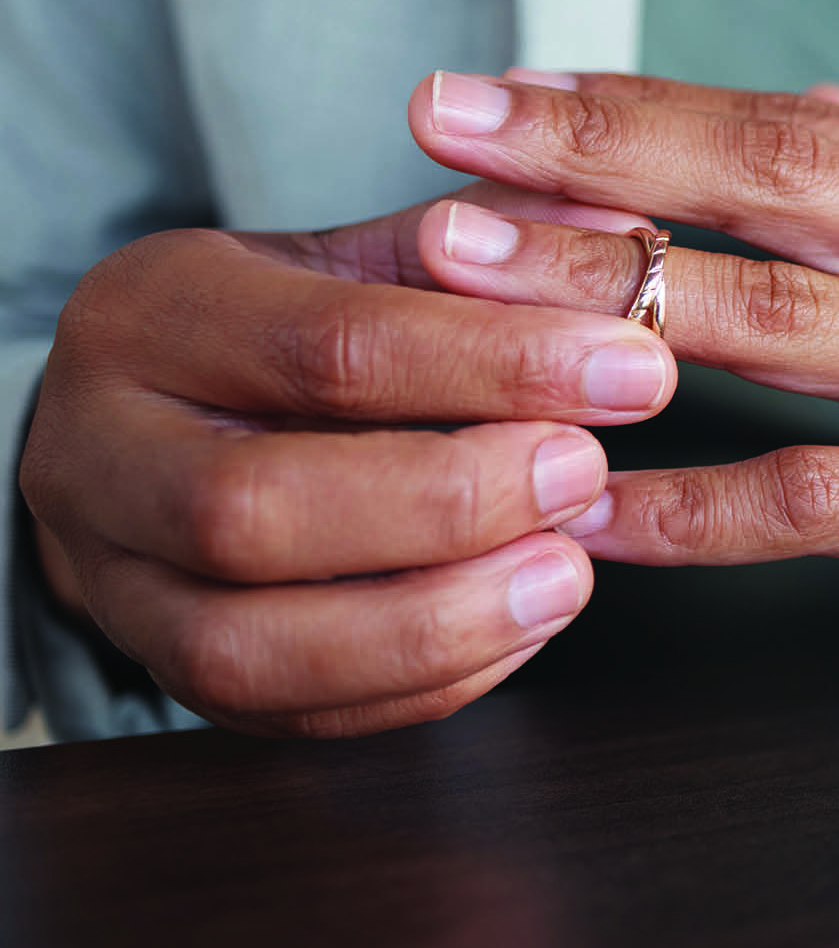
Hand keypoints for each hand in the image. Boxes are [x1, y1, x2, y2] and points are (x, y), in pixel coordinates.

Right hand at [17, 184, 676, 735]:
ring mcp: (117, 582)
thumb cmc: (295, 325)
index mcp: (152, 313)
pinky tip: (522, 626)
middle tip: (585, 472)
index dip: (496, 364)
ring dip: (435, 621)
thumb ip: (492, 246)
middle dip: (449, 503)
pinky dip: (425, 682)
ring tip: (568, 571)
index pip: (327, 347)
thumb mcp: (369, 257)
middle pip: (256, 510)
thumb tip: (626, 234)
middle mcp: (99, 453)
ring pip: (249, 645)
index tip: (631, 368)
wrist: (176, 414)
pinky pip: (292, 713)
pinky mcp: (172, 676)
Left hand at [408, 72, 838, 727]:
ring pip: (780, 319)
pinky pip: (822, 499)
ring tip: (463, 288)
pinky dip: (691, 504)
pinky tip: (591, 513)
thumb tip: (789, 105)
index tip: (496, 92)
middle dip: (591, 154)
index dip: (634, 101)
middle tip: (438, 136)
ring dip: (605, 298)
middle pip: (773, 179)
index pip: (792, 122)